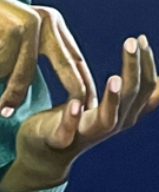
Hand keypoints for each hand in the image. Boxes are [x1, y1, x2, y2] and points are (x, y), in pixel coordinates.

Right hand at [0, 0, 95, 115]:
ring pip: (26, 73)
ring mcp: (30, 25)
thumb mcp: (15, 40)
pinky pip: (2, 68)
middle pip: (66, 67)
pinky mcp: (12, 32)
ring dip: (8, 89)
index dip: (83, 83)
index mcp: (51, 22)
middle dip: (74, 93)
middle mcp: (46, 21)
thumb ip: (32, 55)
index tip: (87, 106)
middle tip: (76, 115)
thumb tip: (47, 85)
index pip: (73, 58)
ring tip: (1, 103)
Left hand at [1, 35, 158, 191]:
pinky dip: (73, 118)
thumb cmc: (78, 123)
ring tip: (114, 77)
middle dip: (135, 69)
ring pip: (108, 118)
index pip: (146, 88)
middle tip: (132, 42)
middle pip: (132, 97)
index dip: (147, 64)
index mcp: (123, 113)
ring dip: (113, 98)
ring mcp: (87, 134)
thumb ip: (131, 95)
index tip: (142, 39)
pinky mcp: (61, 140)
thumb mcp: (109, 107)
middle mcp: (112, 124)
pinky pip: (69, 131)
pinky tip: (76, 103)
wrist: (44, 153)